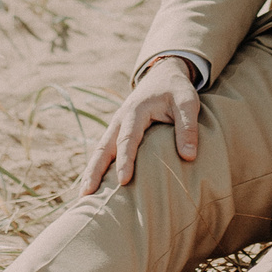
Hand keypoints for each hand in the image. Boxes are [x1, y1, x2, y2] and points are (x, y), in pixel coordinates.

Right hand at [81, 56, 201, 193]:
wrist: (163, 75)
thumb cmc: (176, 90)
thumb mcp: (187, 102)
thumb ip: (188, 127)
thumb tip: (188, 157)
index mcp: (136, 111)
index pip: (128, 138)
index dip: (124, 160)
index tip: (123, 181)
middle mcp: (120, 119)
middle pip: (103, 147)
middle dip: (94, 171)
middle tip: (87, 194)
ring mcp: (116, 126)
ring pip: (99, 150)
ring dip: (91, 172)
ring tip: (83, 196)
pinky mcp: (117, 132)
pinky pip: (104, 151)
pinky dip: (97, 167)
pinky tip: (94, 186)